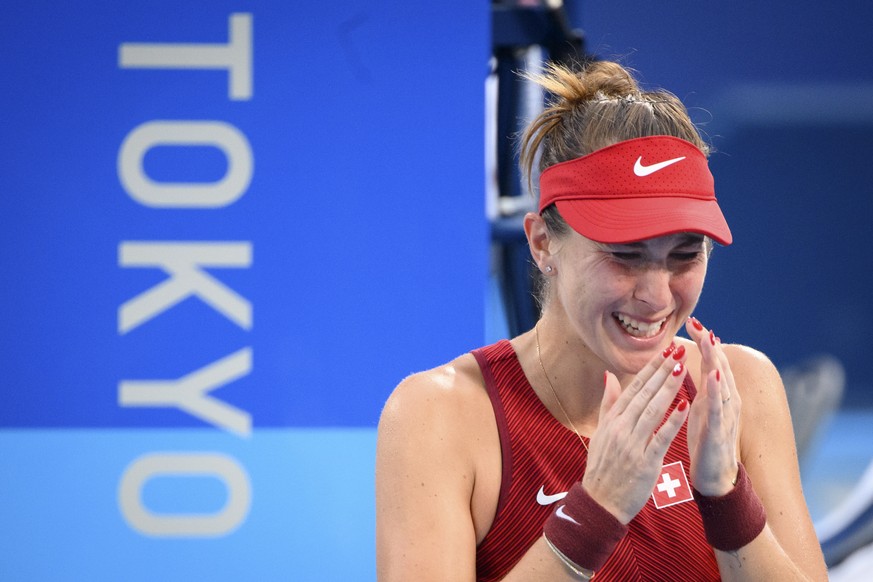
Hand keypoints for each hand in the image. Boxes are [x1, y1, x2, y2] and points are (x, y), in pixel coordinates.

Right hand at [582, 345, 690, 523]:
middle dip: (662, 370)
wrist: (600, 502)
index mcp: (612, 420)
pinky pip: (661, 437)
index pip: (634, 387)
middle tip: (678, 350)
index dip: (650, 368)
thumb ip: (608, 404)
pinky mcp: (644, 461)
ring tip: (682, 368)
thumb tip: (609, 376)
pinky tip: (685, 405)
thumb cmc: (602, 467)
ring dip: (668, 388)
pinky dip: (672, 420)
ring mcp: (632, 444)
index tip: (665, 350)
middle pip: (644, 394)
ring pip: (653, 410)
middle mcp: (621, 428)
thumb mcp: (601, 432)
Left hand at [684, 317, 739, 495]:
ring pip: (723, 383)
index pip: (712, 362)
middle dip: (710, 344)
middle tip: (699, 323)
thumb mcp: (700, 408)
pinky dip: (716, 392)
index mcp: (717, 395)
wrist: (716, 477)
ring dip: (716, 361)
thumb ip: (699, 387)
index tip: (692, 321)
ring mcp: (726, 416)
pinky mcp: (720, 432)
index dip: (703, 342)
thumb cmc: (706, 441)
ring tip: (709, 341)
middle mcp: (726, 401)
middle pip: (720, 367)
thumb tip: (692, 364)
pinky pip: (719, 409)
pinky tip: (712, 377)